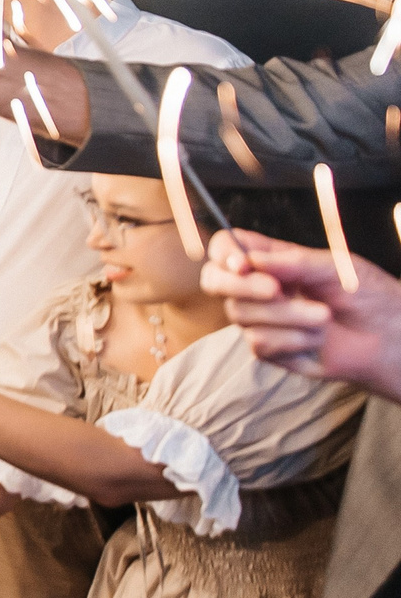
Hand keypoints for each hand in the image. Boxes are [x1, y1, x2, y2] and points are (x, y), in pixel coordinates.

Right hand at [204, 229, 400, 399]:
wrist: (387, 338)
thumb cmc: (366, 295)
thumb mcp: (335, 267)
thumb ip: (294, 262)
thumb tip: (252, 261)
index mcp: (270, 260)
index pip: (226, 248)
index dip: (225, 254)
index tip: (243, 264)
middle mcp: (256, 287)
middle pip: (215, 281)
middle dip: (241, 286)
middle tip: (277, 290)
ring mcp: (259, 319)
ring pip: (242, 314)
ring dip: (287, 316)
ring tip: (324, 317)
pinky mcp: (268, 349)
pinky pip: (259, 342)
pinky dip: (292, 339)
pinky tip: (316, 339)